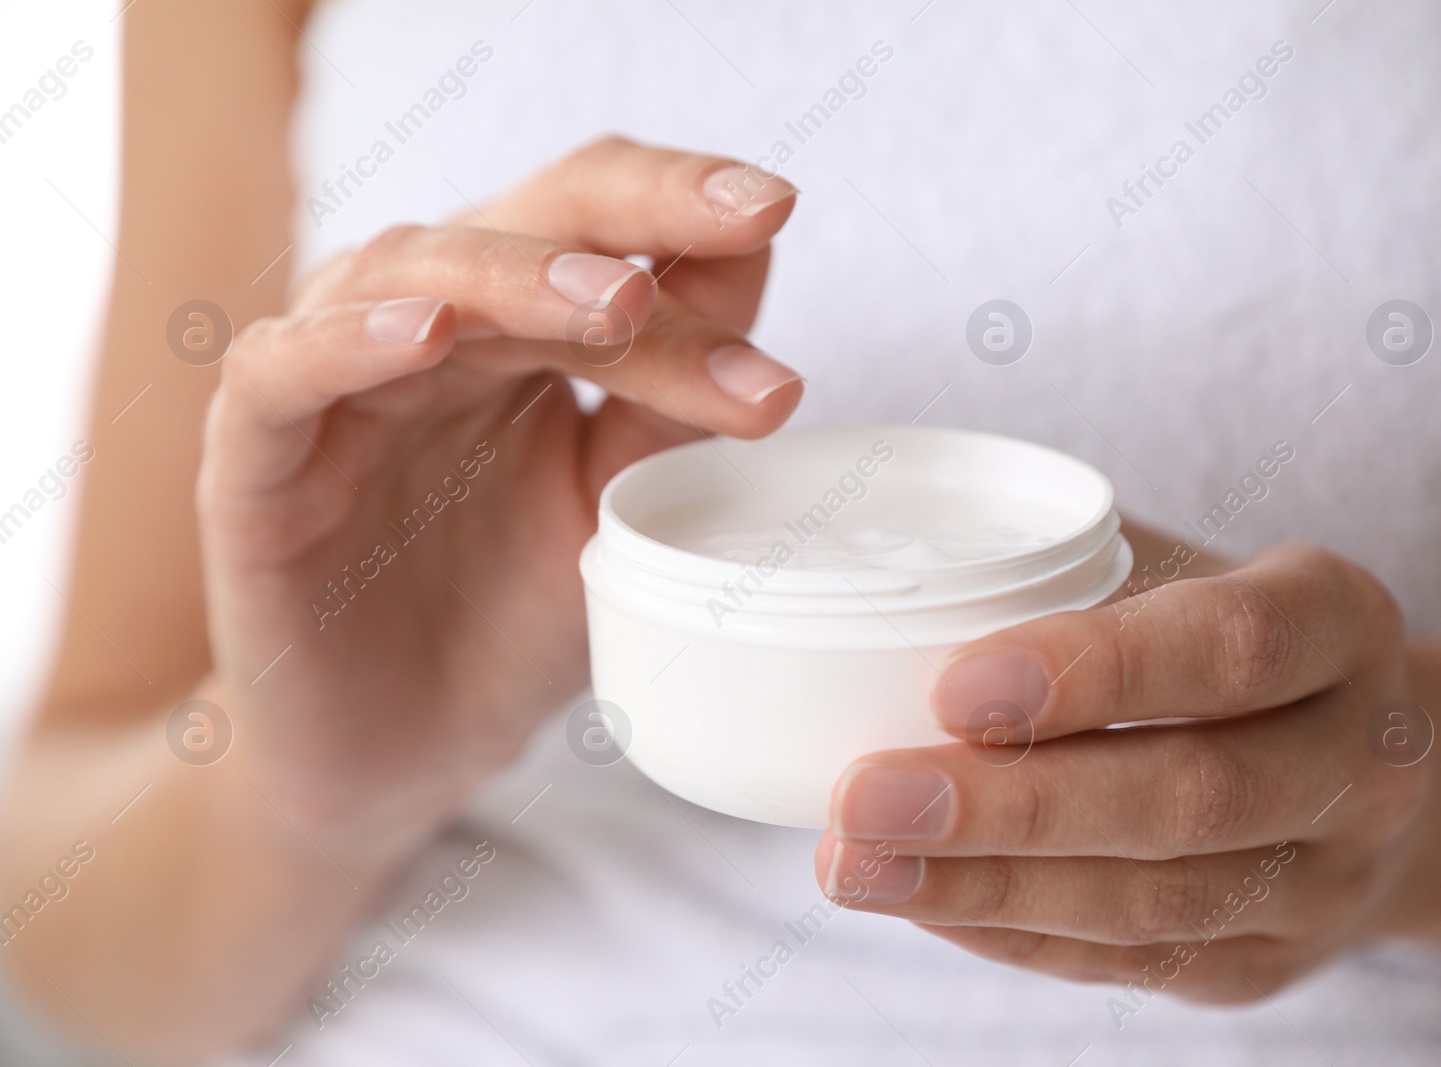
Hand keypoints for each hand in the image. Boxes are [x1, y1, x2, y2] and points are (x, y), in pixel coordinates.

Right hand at [200, 137, 802, 834]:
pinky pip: (282, 373)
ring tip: (618, 302)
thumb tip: (762, 267)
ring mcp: (337, 385)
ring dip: (519, 277)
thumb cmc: (510, 619)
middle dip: (632, 216)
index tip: (778, 205)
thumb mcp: (618, 504)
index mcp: (517, 329)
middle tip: (737, 223)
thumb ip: (673, 399)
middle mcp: (427, 330)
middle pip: (520, 220)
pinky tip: (431, 336)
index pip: (599, 223)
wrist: (403, 755)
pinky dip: (349, 342)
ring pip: (408, 273)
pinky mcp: (254, 461)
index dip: (683, 202)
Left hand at [815, 528, 1428, 1001]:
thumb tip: (890, 589)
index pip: (1229, 647)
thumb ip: (1069, 570)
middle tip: (865, 798)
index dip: (1094, 671)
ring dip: (986, 889)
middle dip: (1010, 807)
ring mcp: (1329, 880)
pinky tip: (919, 900)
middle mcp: (1364, 758)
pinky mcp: (1269, 962)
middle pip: (1189, 796)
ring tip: (855, 865)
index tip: (953, 689)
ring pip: (1153, 904)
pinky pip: (1130, 965)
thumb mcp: (1179, 569)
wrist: (1355, 765)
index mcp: (1342, 623)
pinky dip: (1010, 933)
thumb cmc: (1219, 640)